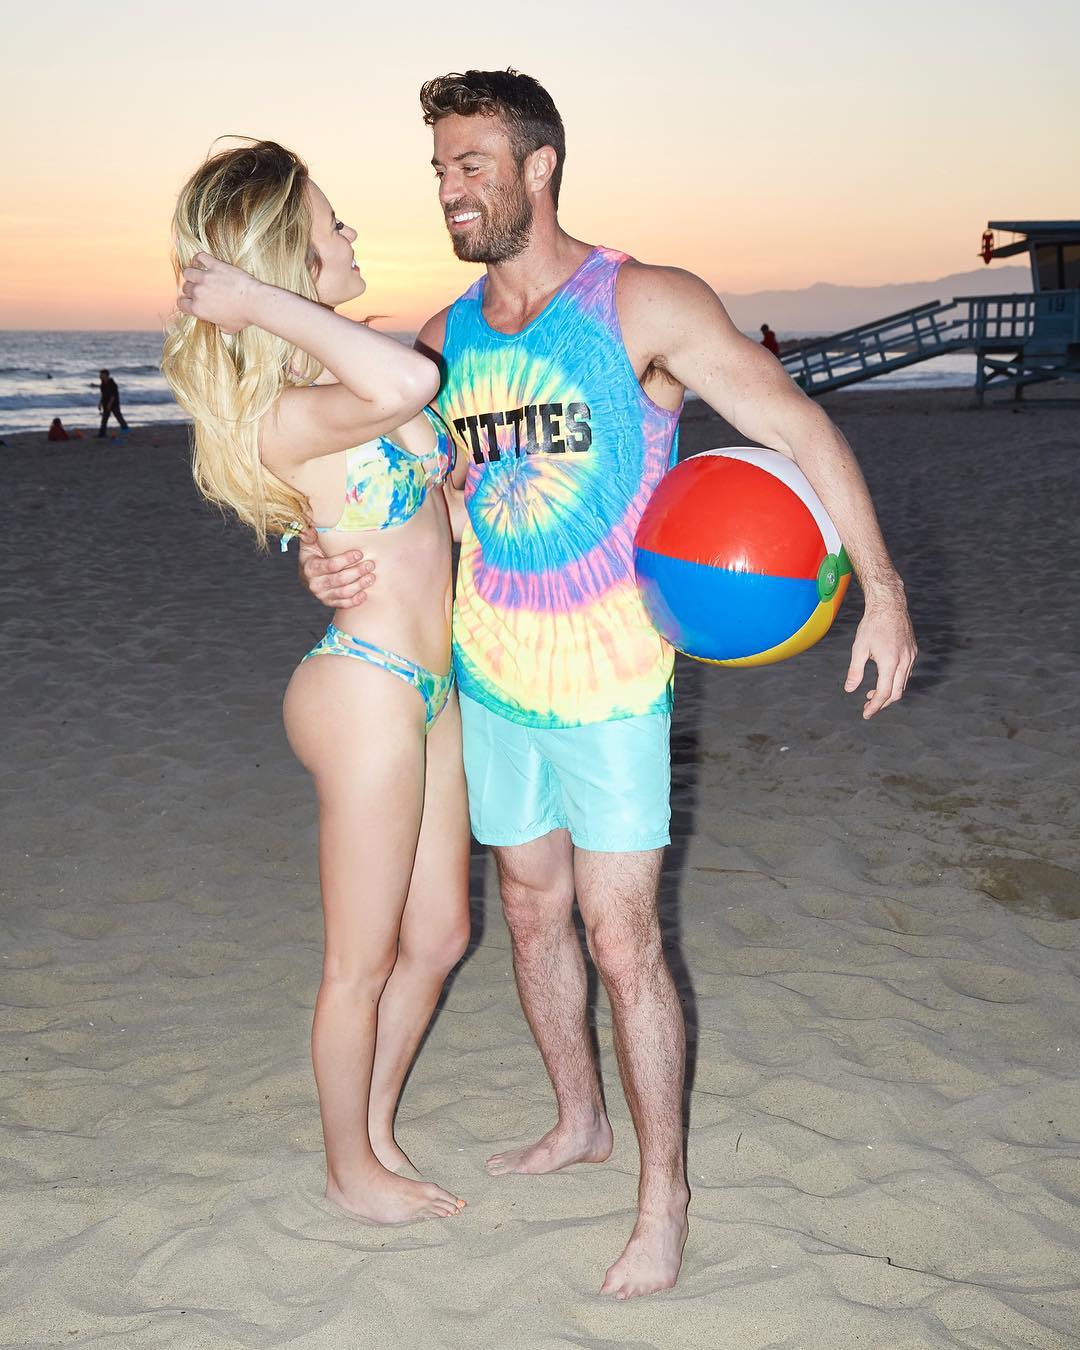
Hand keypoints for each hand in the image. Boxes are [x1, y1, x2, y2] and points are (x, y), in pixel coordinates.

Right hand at [177, 252, 262, 333]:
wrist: (254, 302)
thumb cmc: (244, 316)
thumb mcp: (228, 328)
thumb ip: (218, 324)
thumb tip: (218, 324)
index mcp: (199, 309)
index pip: (181, 304)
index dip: (185, 303)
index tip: (191, 301)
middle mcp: (198, 292)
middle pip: (186, 288)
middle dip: (191, 289)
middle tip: (201, 290)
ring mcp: (206, 278)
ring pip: (188, 272)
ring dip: (192, 274)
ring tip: (199, 276)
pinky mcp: (215, 266)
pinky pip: (200, 257)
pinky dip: (198, 259)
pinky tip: (201, 262)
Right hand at [297, 527, 375, 608]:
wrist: (309, 573)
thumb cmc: (314, 553)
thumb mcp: (310, 542)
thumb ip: (310, 534)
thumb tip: (312, 529)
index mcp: (309, 567)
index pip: (330, 565)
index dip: (346, 560)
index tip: (360, 554)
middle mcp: (314, 584)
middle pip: (339, 579)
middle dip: (357, 572)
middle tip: (370, 565)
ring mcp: (322, 595)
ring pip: (343, 592)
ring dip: (359, 585)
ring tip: (371, 577)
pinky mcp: (329, 602)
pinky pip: (343, 604)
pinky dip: (355, 600)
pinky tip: (365, 594)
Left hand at [844, 598, 916, 718]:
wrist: (890, 605)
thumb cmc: (872, 625)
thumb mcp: (859, 648)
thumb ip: (855, 671)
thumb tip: (849, 689)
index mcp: (890, 662)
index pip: (884, 693)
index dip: (874, 707)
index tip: (865, 714)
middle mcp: (904, 661)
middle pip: (896, 693)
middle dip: (882, 703)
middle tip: (867, 705)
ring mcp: (911, 656)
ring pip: (903, 684)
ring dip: (889, 693)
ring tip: (872, 694)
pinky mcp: (913, 651)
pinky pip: (906, 673)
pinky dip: (895, 681)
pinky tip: (884, 678)